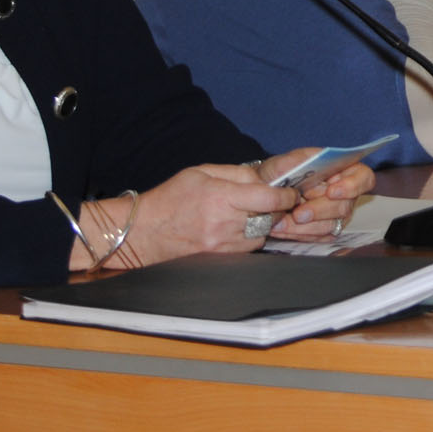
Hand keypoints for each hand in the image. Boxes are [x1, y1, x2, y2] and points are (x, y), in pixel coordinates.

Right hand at [112, 164, 298, 266]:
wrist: (142, 233)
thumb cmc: (170, 199)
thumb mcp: (201, 173)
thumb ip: (236, 173)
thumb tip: (263, 179)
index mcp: (222, 197)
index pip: (269, 198)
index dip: (286, 195)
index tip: (290, 193)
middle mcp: (225, 223)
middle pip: (270, 217)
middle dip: (276, 209)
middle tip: (272, 202)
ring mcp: (222, 244)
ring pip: (261, 235)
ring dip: (263, 224)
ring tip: (248, 215)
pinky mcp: (219, 258)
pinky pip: (248, 248)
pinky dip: (249, 238)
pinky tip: (237, 228)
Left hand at [259, 148, 376, 240]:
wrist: (264, 193)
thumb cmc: (279, 173)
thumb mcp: (284, 161)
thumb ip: (299, 161)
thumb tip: (313, 169)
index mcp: (341, 170)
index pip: (364, 177)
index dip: (352, 186)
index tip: (331, 192)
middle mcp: (344, 193)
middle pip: (345, 205)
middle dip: (319, 211)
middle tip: (298, 214)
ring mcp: (336, 214)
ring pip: (331, 225)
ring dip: (306, 227)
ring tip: (282, 223)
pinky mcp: (326, 230)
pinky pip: (319, 237)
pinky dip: (300, 234)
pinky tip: (283, 228)